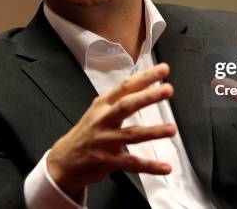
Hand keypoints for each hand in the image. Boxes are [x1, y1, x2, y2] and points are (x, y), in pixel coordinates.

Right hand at [47, 63, 176, 200]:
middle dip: (148, 97)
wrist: (65, 159)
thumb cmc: (89, 131)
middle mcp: (103, 120)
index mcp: (103, 104)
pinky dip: (150, 166)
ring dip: (153, 132)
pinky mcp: (107, 161)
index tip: (164, 69)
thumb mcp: (99, 110)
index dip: (145, 77)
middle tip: (168, 90)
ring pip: (131, 135)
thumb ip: (120, 98)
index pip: (125, 86)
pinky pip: (132, 163)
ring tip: (172, 129)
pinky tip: (166, 167)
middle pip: (126, 106)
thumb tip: (146, 82)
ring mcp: (105, 141)